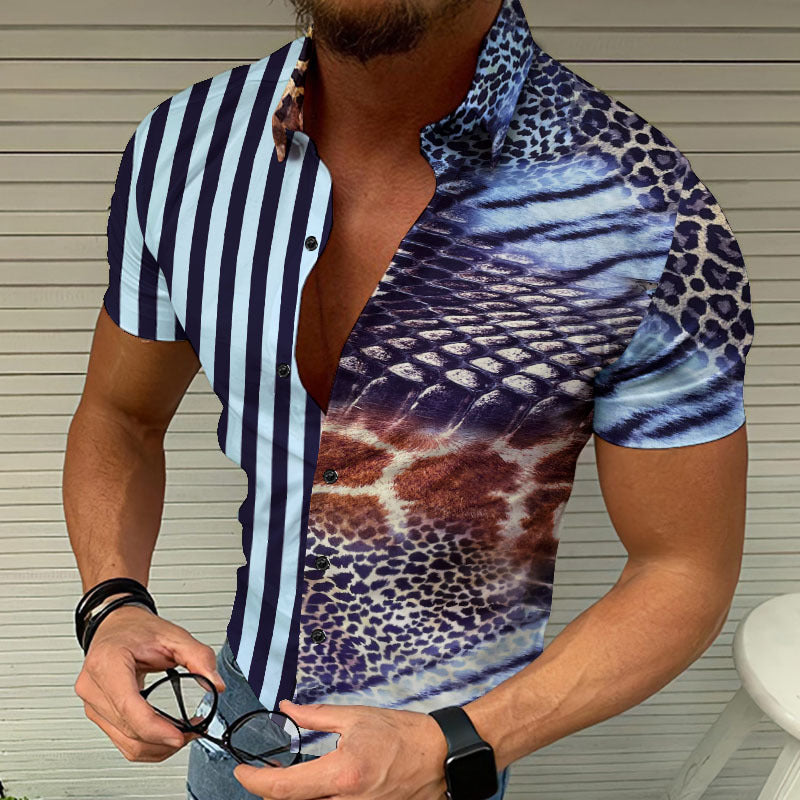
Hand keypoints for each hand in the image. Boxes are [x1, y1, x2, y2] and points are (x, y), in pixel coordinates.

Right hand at [73, 604, 225, 761]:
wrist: (116, 625)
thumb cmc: (136, 629)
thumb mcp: (173, 635)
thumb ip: (199, 657)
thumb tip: (215, 684)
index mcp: (108, 663)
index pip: (129, 707)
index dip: (155, 728)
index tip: (179, 736)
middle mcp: (94, 687)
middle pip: (130, 731)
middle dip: (164, 738)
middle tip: (194, 731)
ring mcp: (93, 704)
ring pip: (126, 743)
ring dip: (158, 746)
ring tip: (184, 733)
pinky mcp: (98, 714)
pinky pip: (123, 741)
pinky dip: (148, 743)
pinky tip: (166, 734)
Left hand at [233, 700, 448, 799]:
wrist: (438, 757)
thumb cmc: (403, 736)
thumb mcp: (356, 717)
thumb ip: (316, 716)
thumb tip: (287, 708)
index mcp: (342, 774)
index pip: (283, 789)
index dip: (254, 782)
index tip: (241, 772)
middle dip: (271, 792)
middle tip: (262, 773)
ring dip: (294, 797)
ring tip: (287, 779)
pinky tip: (313, 787)